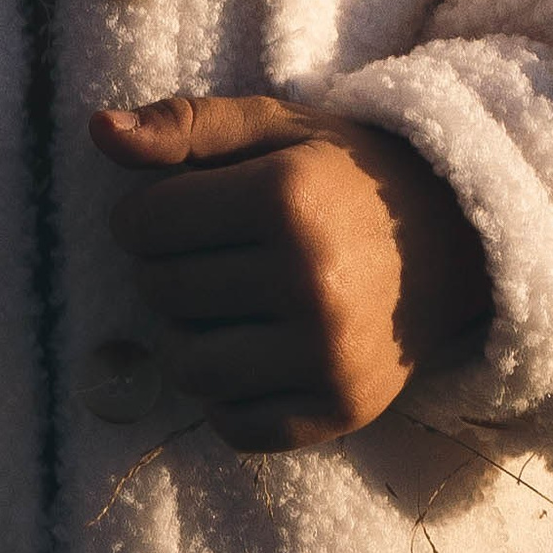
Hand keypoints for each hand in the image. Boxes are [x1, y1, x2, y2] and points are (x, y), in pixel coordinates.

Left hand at [93, 90, 490, 451]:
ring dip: (187, 335)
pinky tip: (250, 351)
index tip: (176, 208)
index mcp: (286, 199)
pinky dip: (225, 396)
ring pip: (188, 367)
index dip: (144, 214)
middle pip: (161, 294)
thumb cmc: (342, 173)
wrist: (454, 240)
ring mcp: (327, 355)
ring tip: (222, 303)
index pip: (146, 224)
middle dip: (164, 270)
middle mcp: (309, 281)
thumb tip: (98, 131)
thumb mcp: (270, 126)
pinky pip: (235, 427)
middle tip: (206, 254)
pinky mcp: (342, 411)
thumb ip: (183, 125)